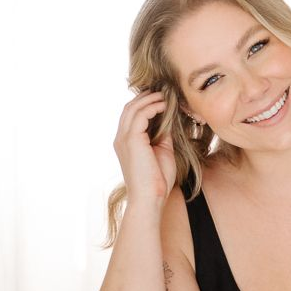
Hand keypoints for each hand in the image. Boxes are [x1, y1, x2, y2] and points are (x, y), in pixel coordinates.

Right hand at [114, 88, 178, 208]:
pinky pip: (141, 114)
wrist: (150, 198)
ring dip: (150, 99)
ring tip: (165, 95)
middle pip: (130, 108)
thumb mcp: (163, 151)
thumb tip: (169, 119)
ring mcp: (124, 138)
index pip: (132, 115)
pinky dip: (152, 107)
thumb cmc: (157, 181)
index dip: (145, 104)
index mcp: (126, 142)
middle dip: (146, 97)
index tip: (161, 98)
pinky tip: (164, 105)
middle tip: (163, 91)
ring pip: (133, 108)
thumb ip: (163, 134)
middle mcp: (121, 138)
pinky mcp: (131, 139)